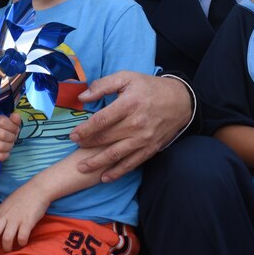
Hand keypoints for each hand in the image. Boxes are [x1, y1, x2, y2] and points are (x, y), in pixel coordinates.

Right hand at [0, 113, 20, 163]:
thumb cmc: (1, 132)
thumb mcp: (8, 124)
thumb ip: (13, 120)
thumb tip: (17, 116)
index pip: (2, 121)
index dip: (12, 126)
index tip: (15, 129)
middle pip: (3, 134)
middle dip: (12, 137)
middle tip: (13, 138)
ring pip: (1, 146)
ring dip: (9, 146)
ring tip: (9, 144)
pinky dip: (6, 155)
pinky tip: (5, 152)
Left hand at [0, 183, 49, 254]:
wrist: (38, 188)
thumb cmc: (23, 196)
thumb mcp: (7, 203)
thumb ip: (1, 214)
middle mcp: (6, 216)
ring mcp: (17, 219)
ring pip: (6, 238)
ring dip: (7, 247)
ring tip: (9, 249)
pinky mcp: (28, 222)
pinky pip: (22, 237)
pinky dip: (21, 242)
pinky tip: (22, 242)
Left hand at [70, 72, 191, 181]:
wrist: (180, 101)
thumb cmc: (150, 87)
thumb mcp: (127, 77)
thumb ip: (103, 85)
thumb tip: (82, 97)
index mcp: (129, 104)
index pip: (101, 120)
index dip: (84, 129)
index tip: (73, 135)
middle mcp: (136, 123)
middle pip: (106, 138)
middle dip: (87, 145)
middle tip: (76, 146)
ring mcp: (144, 138)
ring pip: (116, 155)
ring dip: (97, 163)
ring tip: (82, 167)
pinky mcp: (151, 148)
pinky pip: (131, 163)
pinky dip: (117, 172)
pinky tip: (105, 177)